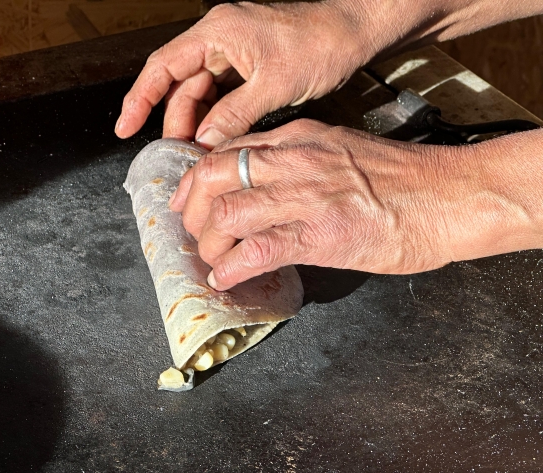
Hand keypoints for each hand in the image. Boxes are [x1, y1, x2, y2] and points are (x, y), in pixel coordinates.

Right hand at [114, 2, 373, 146]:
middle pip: (180, 85)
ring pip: (200, 94)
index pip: (163, 66)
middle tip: (178, 157)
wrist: (353, 33)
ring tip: (196, 155)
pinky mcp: (246, 67)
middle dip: (177, 122)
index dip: (139, 98)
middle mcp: (219, 39)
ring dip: (197, 124)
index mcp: (218, 32)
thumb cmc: (321, 44)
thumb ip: (234, 114)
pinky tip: (215, 140)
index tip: (125, 127)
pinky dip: (216, 118)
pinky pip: (220, 96)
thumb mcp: (274, 85)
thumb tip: (204, 141)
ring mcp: (232, 53)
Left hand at [169, 120, 542, 289]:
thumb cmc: (402, 180)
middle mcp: (295, 161)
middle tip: (192, 230)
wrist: (450, 197)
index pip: (228, 150)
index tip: (188, 199)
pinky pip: (256, 250)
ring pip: (227, 214)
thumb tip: (265, 188)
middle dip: (192, 208)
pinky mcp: (320, 235)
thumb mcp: (341, 151)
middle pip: (214, 176)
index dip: (196, 178)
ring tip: (213, 260)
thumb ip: (299, 163)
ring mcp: (306, 197)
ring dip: (209, 243)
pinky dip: (231, 268)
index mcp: (300, 138)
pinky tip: (227, 279)